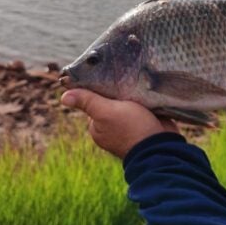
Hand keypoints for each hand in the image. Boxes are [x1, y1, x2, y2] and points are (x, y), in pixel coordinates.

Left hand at [61, 89, 179, 158]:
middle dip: (119, 91)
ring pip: (129, 104)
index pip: (95, 101)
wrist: (162, 147)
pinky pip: (143, 108)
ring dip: (134, 95)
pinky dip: (146, 101)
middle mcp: (111, 129)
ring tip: (139, 84)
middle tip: (127, 79)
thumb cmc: (131, 128)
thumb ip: (87, 102)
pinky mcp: (146, 125)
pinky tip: (149, 92)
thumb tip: (63, 97)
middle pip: (112, 101)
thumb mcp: (106, 112)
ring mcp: (129, 128)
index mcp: (98, 127)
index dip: (102, 88)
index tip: (110, 77)